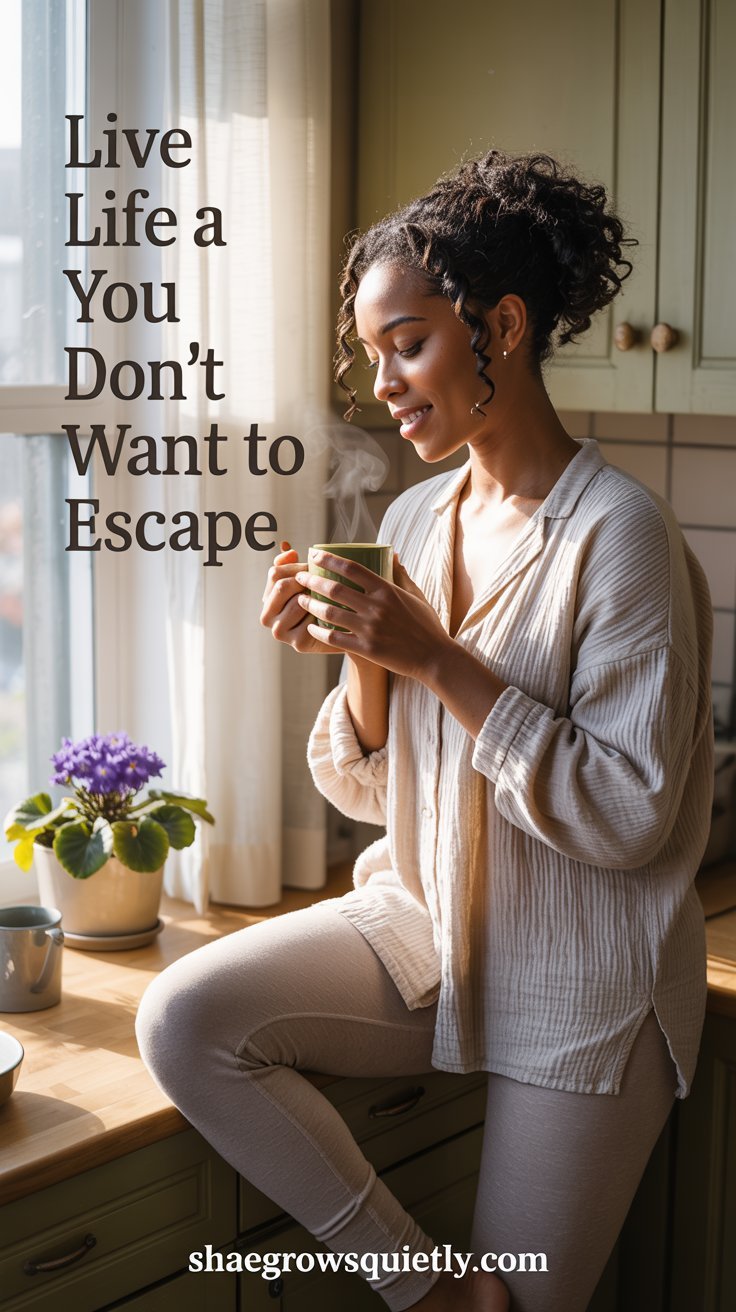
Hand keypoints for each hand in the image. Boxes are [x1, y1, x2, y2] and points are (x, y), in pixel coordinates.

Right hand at [260, 541, 331, 654]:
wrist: (342, 631)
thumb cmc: (320, 600)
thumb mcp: (304, 579)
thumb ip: (291, 563)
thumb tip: (288, 548)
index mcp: (266, 599)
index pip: (275, 573)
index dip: (297, 566)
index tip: (312, 568)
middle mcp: (267, 618)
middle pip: (282, 586)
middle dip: (304, 580)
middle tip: (321, 582)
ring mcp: (281, 633)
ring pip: (298, 601)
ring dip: (316, 597)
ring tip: (327, 597)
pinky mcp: (298, 644)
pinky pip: (312, 618)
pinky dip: (323, 613)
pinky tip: (331, 614)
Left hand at [293, 549, 452, 680]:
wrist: (434, 657)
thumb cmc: (426, 625)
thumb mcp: (416, 595)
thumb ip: (401, 574)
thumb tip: (392, 554)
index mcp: (386, 590)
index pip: (351, 568)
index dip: (329, 559)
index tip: (315, 555)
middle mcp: (376, 607)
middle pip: (335, 588)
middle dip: (312, 580)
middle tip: (300, 577)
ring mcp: (370, 628)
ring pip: (330, 612)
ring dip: (311, 604)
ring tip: (300, 600)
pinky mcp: (366, 649)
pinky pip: (334, 638)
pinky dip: (319, 632)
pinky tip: (311, 627)